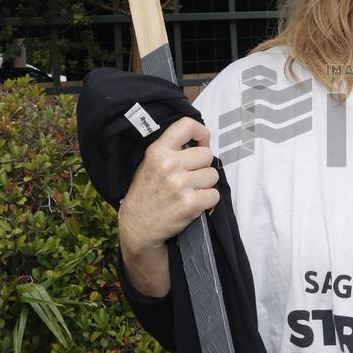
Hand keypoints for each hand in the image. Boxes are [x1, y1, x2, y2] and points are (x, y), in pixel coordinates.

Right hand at [118, 116, 219, 253]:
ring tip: (190, 190)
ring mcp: (180, 185)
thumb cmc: (145, 193)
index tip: (202, 142)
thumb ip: (171, 150)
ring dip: (206, 184)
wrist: (138, 226)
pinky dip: (208, 200)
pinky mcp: (190, 204)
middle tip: (191, 176)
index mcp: (158, 151)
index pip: (187, 125)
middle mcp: (169, 165)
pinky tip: (194, 202)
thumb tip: (201, 142)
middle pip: (207, 155)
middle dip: (203, 165)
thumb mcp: (149, 163)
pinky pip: (214, 195)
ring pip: (213, 175)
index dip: (201, 132)